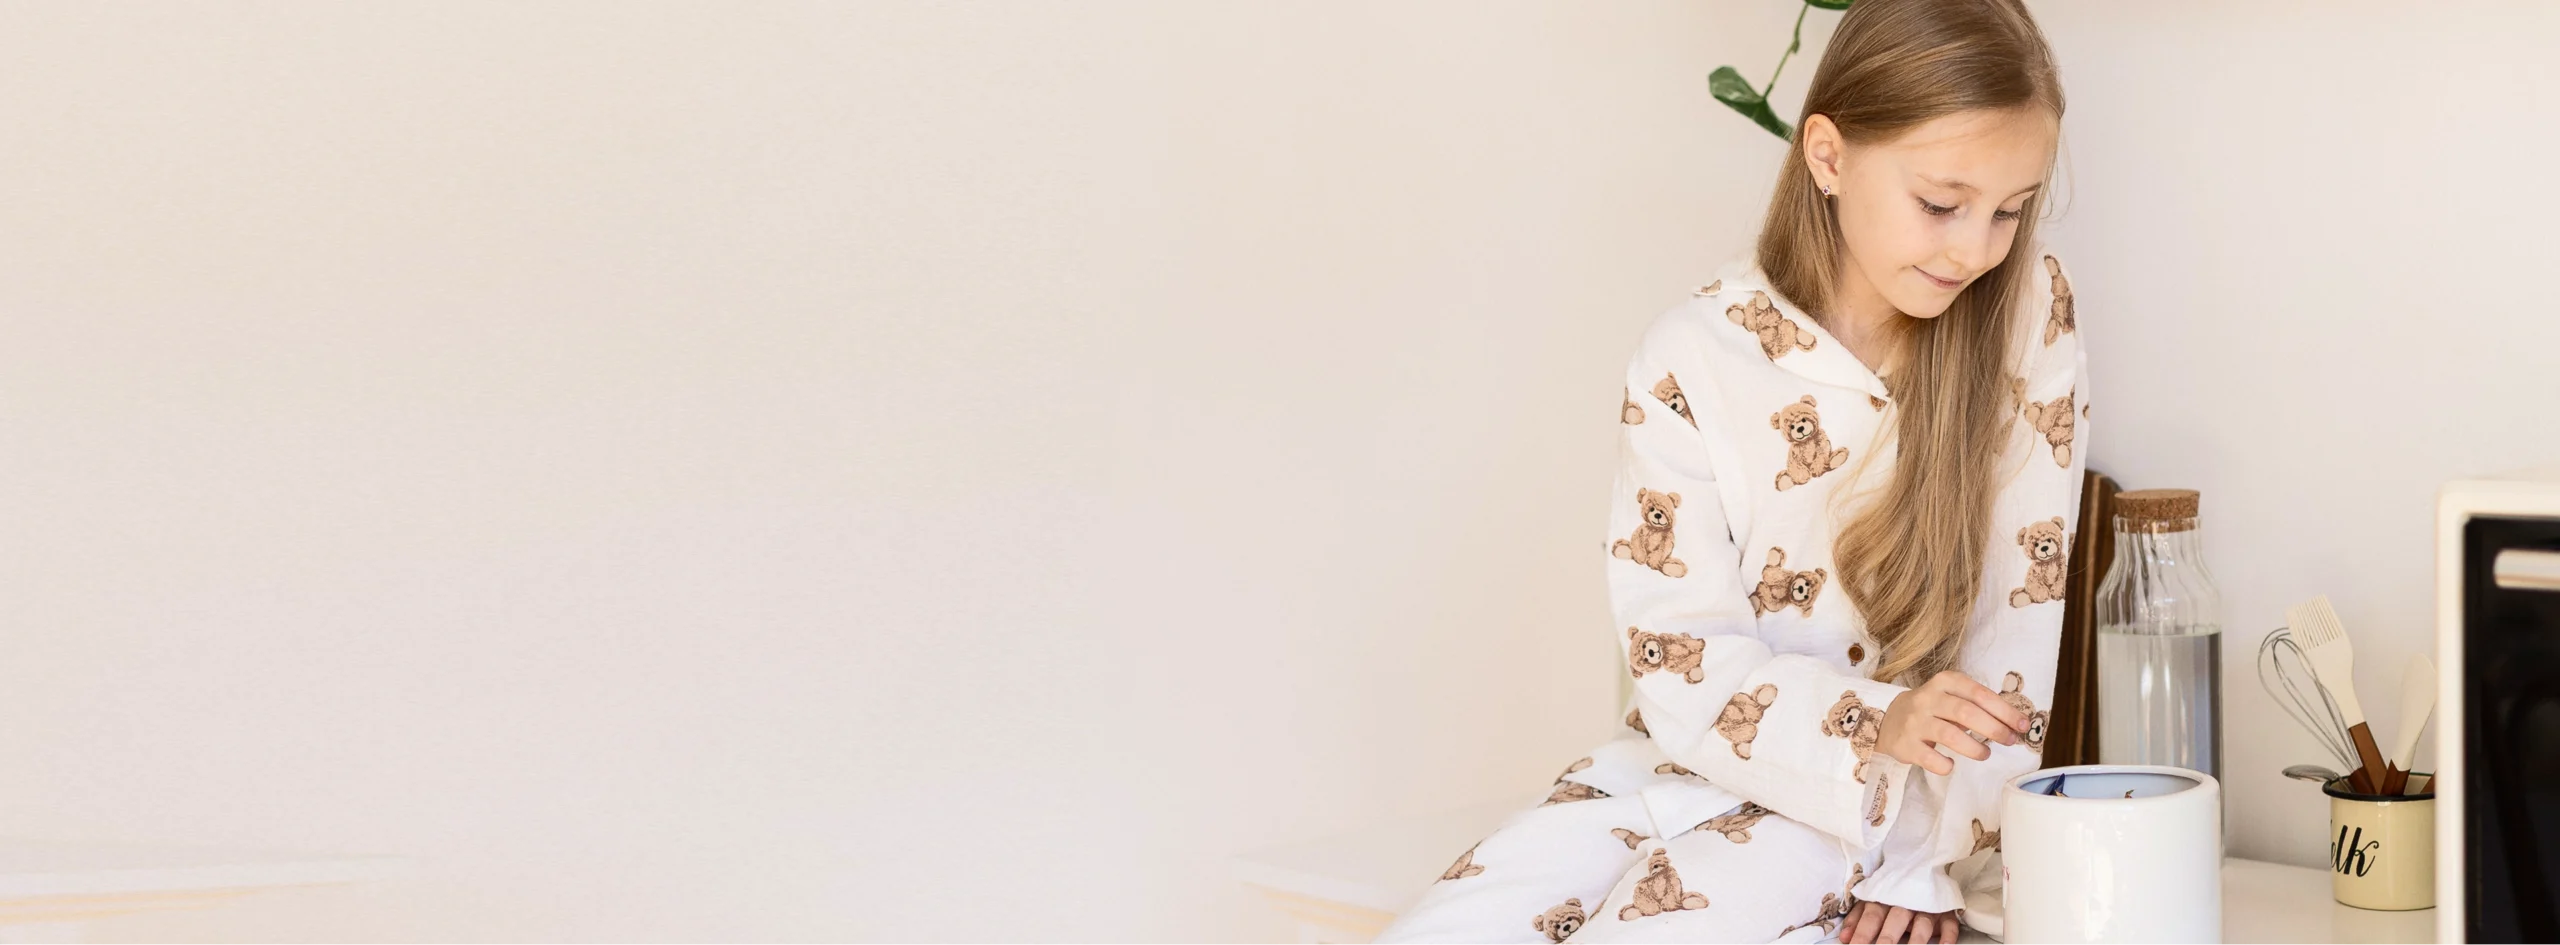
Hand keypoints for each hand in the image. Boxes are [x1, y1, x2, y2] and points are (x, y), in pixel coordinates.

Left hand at [1840, 901, 1959, 944]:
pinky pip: (1949, 924)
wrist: (1923, 867)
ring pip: (1922, 923)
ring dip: (1916, 940)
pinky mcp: (1946, 911)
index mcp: (1884, 898)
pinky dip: (1948, 936)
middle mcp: (1906, 902)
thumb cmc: (1892, 892)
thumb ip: (1857, 919)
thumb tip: (1845, 938)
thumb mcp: (1873, 900)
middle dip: (1886, 939)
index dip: (1862, 934)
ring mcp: (1928, 906)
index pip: (1871, 916)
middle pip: (1895, 920)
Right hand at [1877, 670, 2029, 775]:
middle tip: (2010, 741)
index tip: (2022, 725)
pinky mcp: (1905, 745)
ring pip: (1950, 736)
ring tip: (1985, 755)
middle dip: (1995, 729)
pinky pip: (1931, 759)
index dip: (2004, 711)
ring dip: (1975, 749)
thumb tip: (2014, 724)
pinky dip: (1946, 766)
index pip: (1979, 694)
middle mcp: (1928, 699)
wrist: (1888, 719)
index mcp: (1945, 682)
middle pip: (1967, 713)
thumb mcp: (1951, 697)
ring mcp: (1915, 722)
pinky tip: (1951, 765)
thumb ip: (1978, 706)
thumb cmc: (1932, 709)